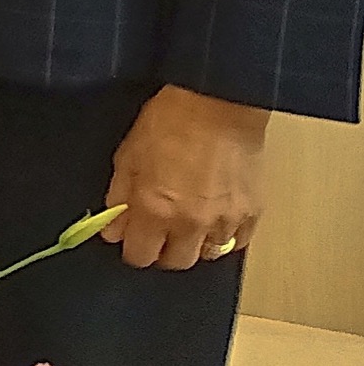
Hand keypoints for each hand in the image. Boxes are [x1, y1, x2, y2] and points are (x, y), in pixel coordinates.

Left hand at [101, 84, 267, 269]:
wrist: (218, 103)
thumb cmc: (169, 121)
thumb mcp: (128, 155)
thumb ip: (119, 197)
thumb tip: (112, 229)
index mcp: (155, 209)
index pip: (140, 256)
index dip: (132, 249)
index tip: (131, 239)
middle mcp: (191, 223)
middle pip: (175, 262)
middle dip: (162, 252)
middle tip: (157, 233)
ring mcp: (225, 220)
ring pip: (207, 254)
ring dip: (193, 244)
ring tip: (186, 222)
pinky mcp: (252, 212)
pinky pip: (237, 242)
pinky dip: (223, 236)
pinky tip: (214, 219)